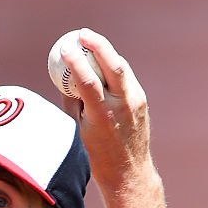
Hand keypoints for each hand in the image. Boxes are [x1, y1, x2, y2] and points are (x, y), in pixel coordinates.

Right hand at [59, 28, 152, 189]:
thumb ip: (74, 103)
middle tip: (82, 34)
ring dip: (106, 53)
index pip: (88, 80)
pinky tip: (103, 64)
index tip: (64, 48)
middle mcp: (122, 106)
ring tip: (91, 43)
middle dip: (97, 45)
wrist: (128, 172)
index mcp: (102, 116)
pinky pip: (126, 77)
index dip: (75, 61)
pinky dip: (113, 68)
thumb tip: (66, 78)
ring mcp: (135, 102)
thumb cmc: (97, 155)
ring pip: (121, 67)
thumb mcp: (79, 130)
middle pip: (113, 65)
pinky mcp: (142, 101)